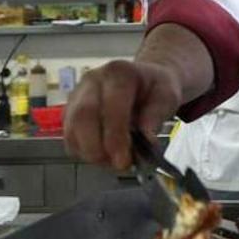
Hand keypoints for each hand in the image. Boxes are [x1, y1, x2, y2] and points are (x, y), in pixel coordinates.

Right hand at [63, 59, 183, 170]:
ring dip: (91, 153)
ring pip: (71, 129)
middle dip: (98, 149)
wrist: (145, 80)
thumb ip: (157, 115)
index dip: (114, 136)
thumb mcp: (169, 96)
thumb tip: (146, 138)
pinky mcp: (70, 111)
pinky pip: (69, 137)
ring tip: (114, 161)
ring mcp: (78, 95)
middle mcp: (93, 81)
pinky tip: (104, 154)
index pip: (110, 105)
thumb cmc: (156, 88)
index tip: (123, 160)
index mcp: (118, 73)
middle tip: (119, 165)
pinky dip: (84, 152)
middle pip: (83, 117)